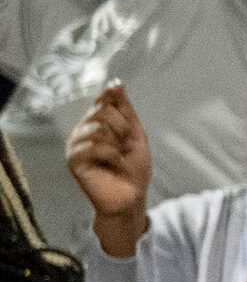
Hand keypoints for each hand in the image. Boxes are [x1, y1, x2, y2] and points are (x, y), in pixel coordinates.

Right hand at [65, 82, 150, 252]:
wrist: (132, 198)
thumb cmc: (134, 170)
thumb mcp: (136, 136)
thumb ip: (126, 111)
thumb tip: (117, 83)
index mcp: (96, 125)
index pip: (101, 101)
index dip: (114, 100)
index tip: (124, 103)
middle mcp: (83, 132)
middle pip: (101, 112)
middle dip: (122, 126)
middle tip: (128, 143)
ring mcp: (76, 146)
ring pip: (97, 127)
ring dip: (118, 141)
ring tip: (122, 156)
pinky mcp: (73, 161)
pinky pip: (92, 146)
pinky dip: (111, 154)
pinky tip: (117, 164)